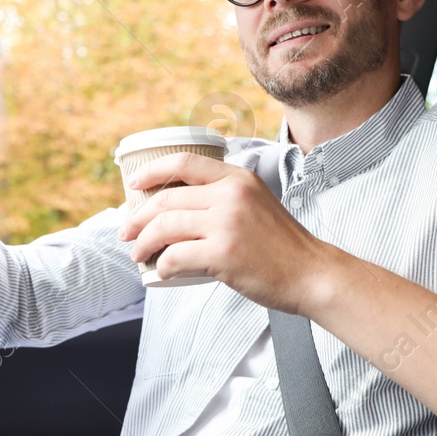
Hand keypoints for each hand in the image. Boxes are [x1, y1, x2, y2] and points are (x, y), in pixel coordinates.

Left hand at [117, 152, 339, 314]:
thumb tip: (178, 208)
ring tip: (138, 254)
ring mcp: (226, 224)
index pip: (183, 162)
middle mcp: (230, 195)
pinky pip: (175, 256)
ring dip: (143, 243)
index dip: (151, 172)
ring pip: (164, 227)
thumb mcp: (256, 203)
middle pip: (166, 200)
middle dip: (137, 218)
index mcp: (237, 178)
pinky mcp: (223, 253)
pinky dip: (162, 265)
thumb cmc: (281, 245)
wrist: (310, 273)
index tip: (133, 185)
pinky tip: (162, 271)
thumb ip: (224, 198)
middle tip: (126, 233)